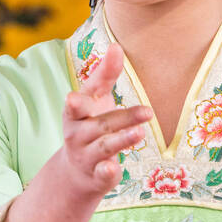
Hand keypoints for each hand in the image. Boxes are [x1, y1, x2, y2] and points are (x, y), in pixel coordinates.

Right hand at [59, 43, 152, 198]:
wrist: (76, 171)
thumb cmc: (90, 124)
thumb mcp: (94, 100)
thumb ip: (104, 74)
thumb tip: (115, 45)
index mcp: (75, 114)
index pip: (76, 106)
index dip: (76, 103)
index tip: (73, 98)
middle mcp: (77, 135)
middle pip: (100, 125)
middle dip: (123, 118)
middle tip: (148, 111)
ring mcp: (86, 156)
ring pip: (104, 147)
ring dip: (121, 140)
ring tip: (140, 133)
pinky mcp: (96, 175)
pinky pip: (101, 174)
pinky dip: (106, 171)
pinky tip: (114, 168)